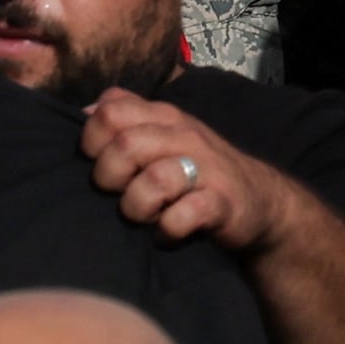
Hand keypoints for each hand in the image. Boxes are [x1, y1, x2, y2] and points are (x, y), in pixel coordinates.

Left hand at [83, 94, 284, 253]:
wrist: (257, 199)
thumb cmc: (196, 169)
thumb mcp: (164, 134)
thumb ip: (127, 117)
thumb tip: (86, 111)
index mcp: (164, 117)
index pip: (111, 111)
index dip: (92, 141)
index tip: (99, 163)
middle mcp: (185, 136)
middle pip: (126, 145)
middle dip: (109, 178)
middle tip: (119, 194)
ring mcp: (206, 169)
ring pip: (154, 180)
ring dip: (138, 207)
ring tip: (146, 217)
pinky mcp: (221, 203)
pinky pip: (184, 216)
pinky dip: (169, 229)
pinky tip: (168, 232)